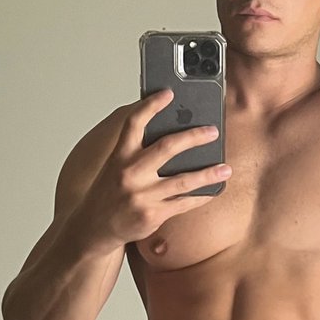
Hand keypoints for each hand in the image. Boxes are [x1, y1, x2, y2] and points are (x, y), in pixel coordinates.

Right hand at [73, 91, 230, 253]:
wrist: (94, 227)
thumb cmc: (110, 193)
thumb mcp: (115, 166)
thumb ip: (136, 151)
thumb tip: (172, 136)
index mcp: (119, 156)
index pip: (134, 123)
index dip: (151, 105)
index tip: (168, 93)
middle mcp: (130, 173)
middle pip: (167, 148)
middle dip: (194, 137)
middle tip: (213, 131)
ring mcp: (142, 195)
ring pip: (183, 180)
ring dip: (208, 174)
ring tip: (225, 168)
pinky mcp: (152, 215)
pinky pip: (184, 203)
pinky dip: (201, 197)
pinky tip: (213, 191)